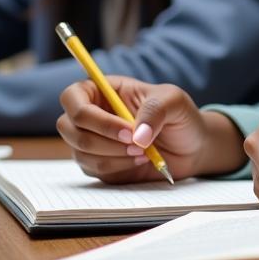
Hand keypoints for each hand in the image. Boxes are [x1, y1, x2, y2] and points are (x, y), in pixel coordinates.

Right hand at [57, 78, 238, 182]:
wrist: (190, 146)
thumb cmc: (180, 116)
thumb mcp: (174, 102)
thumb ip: (155, 111)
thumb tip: (136, 137)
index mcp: (104, 90)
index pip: (72, 97)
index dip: (92, 116)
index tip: (127, 130)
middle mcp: (92, 114)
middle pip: (68, 127)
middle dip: (104, 140)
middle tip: (138, 144)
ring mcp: (91, 140)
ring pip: (80, 151)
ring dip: (113, 155)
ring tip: (143, 151)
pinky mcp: (97, 163)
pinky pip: (93, 169)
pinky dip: (118, 167)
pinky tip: (140, 160)